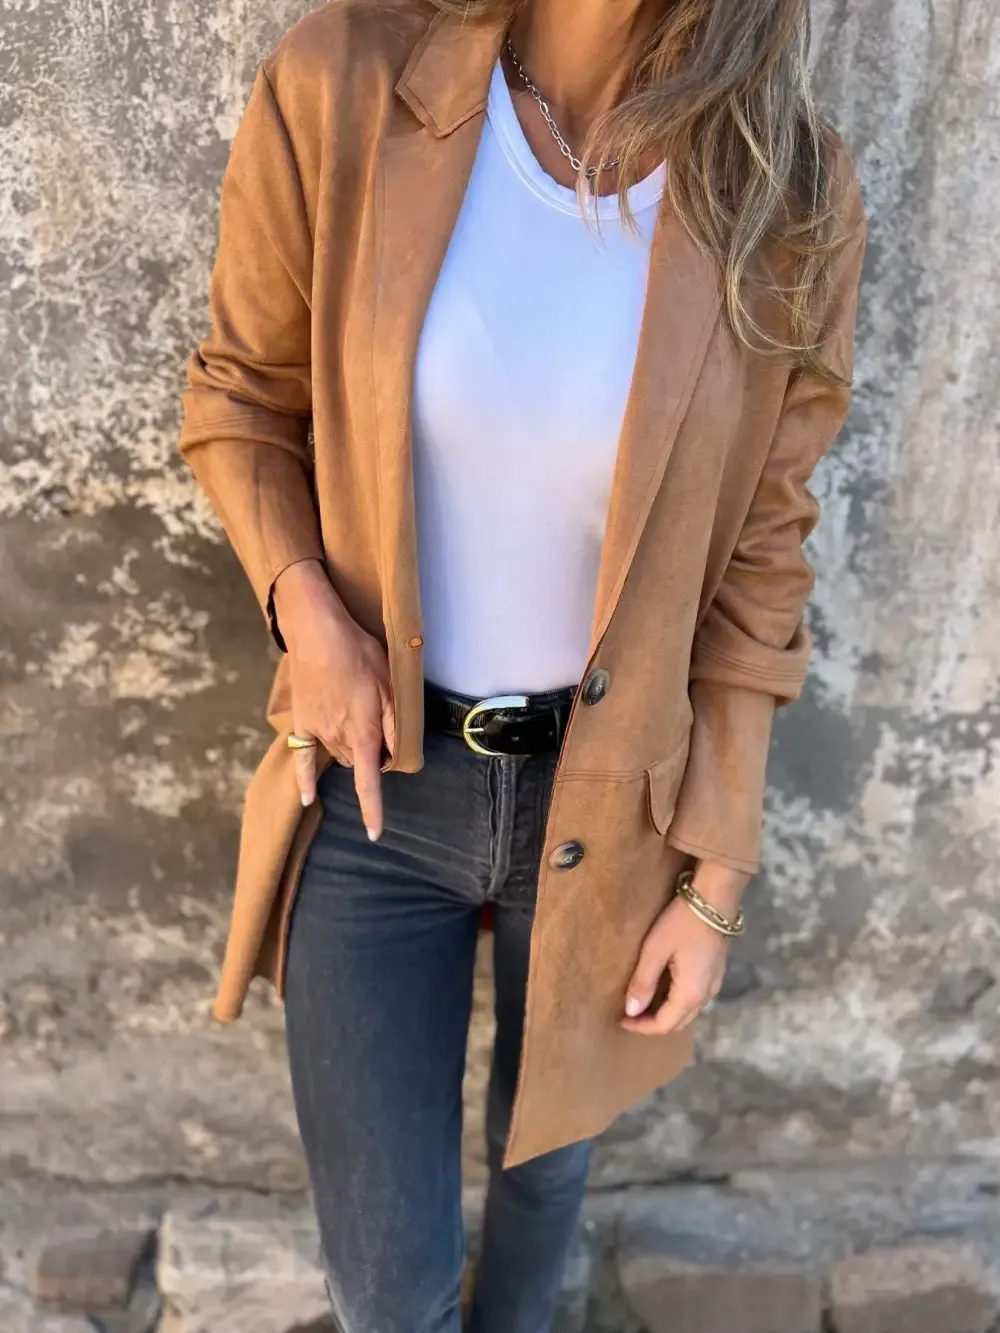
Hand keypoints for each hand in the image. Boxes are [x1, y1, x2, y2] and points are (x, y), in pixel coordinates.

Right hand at [272, 560, 394, 838]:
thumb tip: (397, 757)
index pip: (368, 783)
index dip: (372, 810)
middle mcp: (338, 739)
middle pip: (358, 763)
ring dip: (351, 751)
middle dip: (371, 757)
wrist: (318, 633)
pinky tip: (306, 798)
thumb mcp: (390, 687)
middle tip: (380, 728)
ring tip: (356, 720)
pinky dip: (305, 779)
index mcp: (362, 734)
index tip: (375, 833)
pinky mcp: (301, 721)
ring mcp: (317, 731)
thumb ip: (394, 726)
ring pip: (339, 756)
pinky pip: (303, 756)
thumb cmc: (360, 655)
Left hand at [620, 862, 749, 1034]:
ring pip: (687, 1012)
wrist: (714, 900)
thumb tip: (632, 1011)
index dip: (641, 1027)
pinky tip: (662, 989)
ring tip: (642, 1003)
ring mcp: (714, 985)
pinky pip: (694, 999)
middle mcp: (706, 996)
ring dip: (665, 1013)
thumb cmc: (681, 923)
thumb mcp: (655, 951)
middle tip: (630, 1015)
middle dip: (653, 1024)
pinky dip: (676, 1002)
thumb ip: (643, 983)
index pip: (664, 1025)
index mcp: (690, 994)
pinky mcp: (715, 974)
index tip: (621, 1020)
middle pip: (678, 1023)